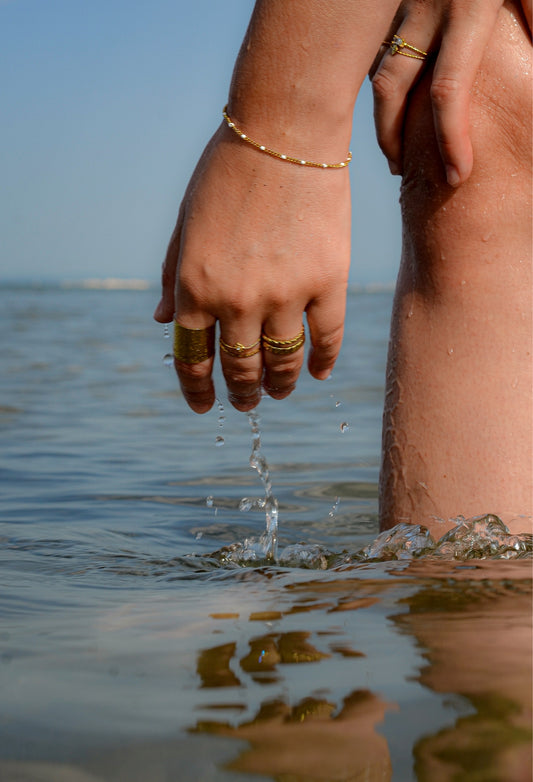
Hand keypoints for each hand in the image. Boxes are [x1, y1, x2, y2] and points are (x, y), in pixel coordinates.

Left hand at [154, 125, 351, 412]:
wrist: (285, 129)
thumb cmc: (227, 171)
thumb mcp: (185, 222)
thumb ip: (171, 275)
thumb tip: (161, 322)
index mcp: (193, 286)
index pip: (191, 359)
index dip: (196, 390)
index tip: (204, 407)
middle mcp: (235, 299)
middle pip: (239, 369)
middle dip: (241, 394)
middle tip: (247, 402)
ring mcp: (284, 293)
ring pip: (282, 362)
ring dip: (279, 385)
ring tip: (279, 392)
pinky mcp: (327, 282)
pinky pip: (327, 338)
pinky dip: (322, 362)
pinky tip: (317, 374)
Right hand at [371, 0, 529, 186]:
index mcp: (467, 11)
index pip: (449, 93)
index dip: (450, 142)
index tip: (457, 178)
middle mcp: (425, 9)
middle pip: (391, 91)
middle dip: (390, 138)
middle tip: (400, 170)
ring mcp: (400, 0)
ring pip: (376, 67)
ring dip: (380, 108)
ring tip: (391, 138)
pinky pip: (376, 40)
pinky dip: (379, 71)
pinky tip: (391, 91)